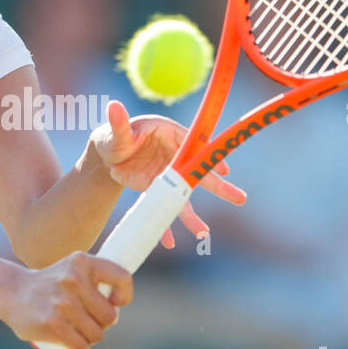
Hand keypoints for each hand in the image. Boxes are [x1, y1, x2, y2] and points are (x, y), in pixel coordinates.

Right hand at [2, 252, 132, 348]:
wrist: (11, 292)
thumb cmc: (50, 284)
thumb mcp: (72, 269)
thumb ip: (95, 279)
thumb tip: (116, 308)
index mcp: (82, 262)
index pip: (122, 277)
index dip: (125, 295)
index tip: (115, 302)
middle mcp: (73, 279)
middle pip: (109, 316)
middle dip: (103, 324)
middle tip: (92, 322)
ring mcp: (62, 303)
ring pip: (96, 334)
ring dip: (92, 339)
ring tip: (81, 333)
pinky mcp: (51, 323)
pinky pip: (81, 345)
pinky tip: (77, 346)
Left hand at [90, 100, 245, 248]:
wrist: (107, 153)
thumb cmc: (115, 135)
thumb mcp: (116, 131)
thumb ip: (117, 123)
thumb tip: (113, 106)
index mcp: (169, 135)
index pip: (193, 146)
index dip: (207, 158)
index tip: (223, 169)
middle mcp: (173, 156)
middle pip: (197, 173)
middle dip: (217, 187)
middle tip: (240, 199)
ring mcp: (167, 176)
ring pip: (181, 197)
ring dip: (191, 216)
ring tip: (202, 233)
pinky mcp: (156, 190)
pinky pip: (162, 208)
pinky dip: (163, 225)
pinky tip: (167, 242)